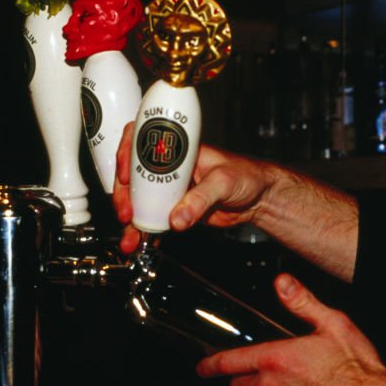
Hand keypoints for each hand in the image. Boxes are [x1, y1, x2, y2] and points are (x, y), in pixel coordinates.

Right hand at [113, 121, 274, 252]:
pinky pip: (156, 219)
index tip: (125, 175)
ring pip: (142, 200)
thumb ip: (201, 199)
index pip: (145, 142)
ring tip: (129, 237)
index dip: (128, 155)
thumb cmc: (247, 175)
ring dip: (132, 218)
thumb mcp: (224, 182)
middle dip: (125, 194)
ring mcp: (173, 189)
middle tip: (127, 212)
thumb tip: (178, 217)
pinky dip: (146, 232)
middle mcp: (172, 168)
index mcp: (181, 150)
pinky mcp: (178, 209)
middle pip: (136, 175)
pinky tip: (139, 242)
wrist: (260, 198)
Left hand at [196, 273, 385, 385]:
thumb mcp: (331, 322)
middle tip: (265, 368)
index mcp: (276, 360)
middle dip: (244, 377)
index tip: (202, 366)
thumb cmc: (356, 368)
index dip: (211, 364)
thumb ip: (302, 301)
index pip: (229, 362)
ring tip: (298, 381)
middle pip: (241, 385)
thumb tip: (283, 283)